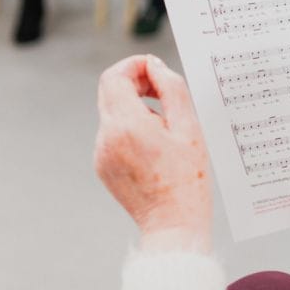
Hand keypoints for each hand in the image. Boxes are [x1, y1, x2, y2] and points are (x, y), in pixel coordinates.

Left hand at [95, 55, 212, 252]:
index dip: (135, 65)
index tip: (156, 71)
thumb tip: (155, 65)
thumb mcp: (188, 127)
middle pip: (109, 91)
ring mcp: (101, 153)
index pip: (115, 76)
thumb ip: (171, 88)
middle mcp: (106, 137)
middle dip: (135, 83)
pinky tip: (155, 147)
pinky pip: (112, 134)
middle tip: (162, 92)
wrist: (173, 224)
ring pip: (112, 112)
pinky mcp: (102, 166)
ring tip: (166, 129)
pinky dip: (130, 128)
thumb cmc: (187, 178)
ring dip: (135, 107)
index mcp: (126, 125)